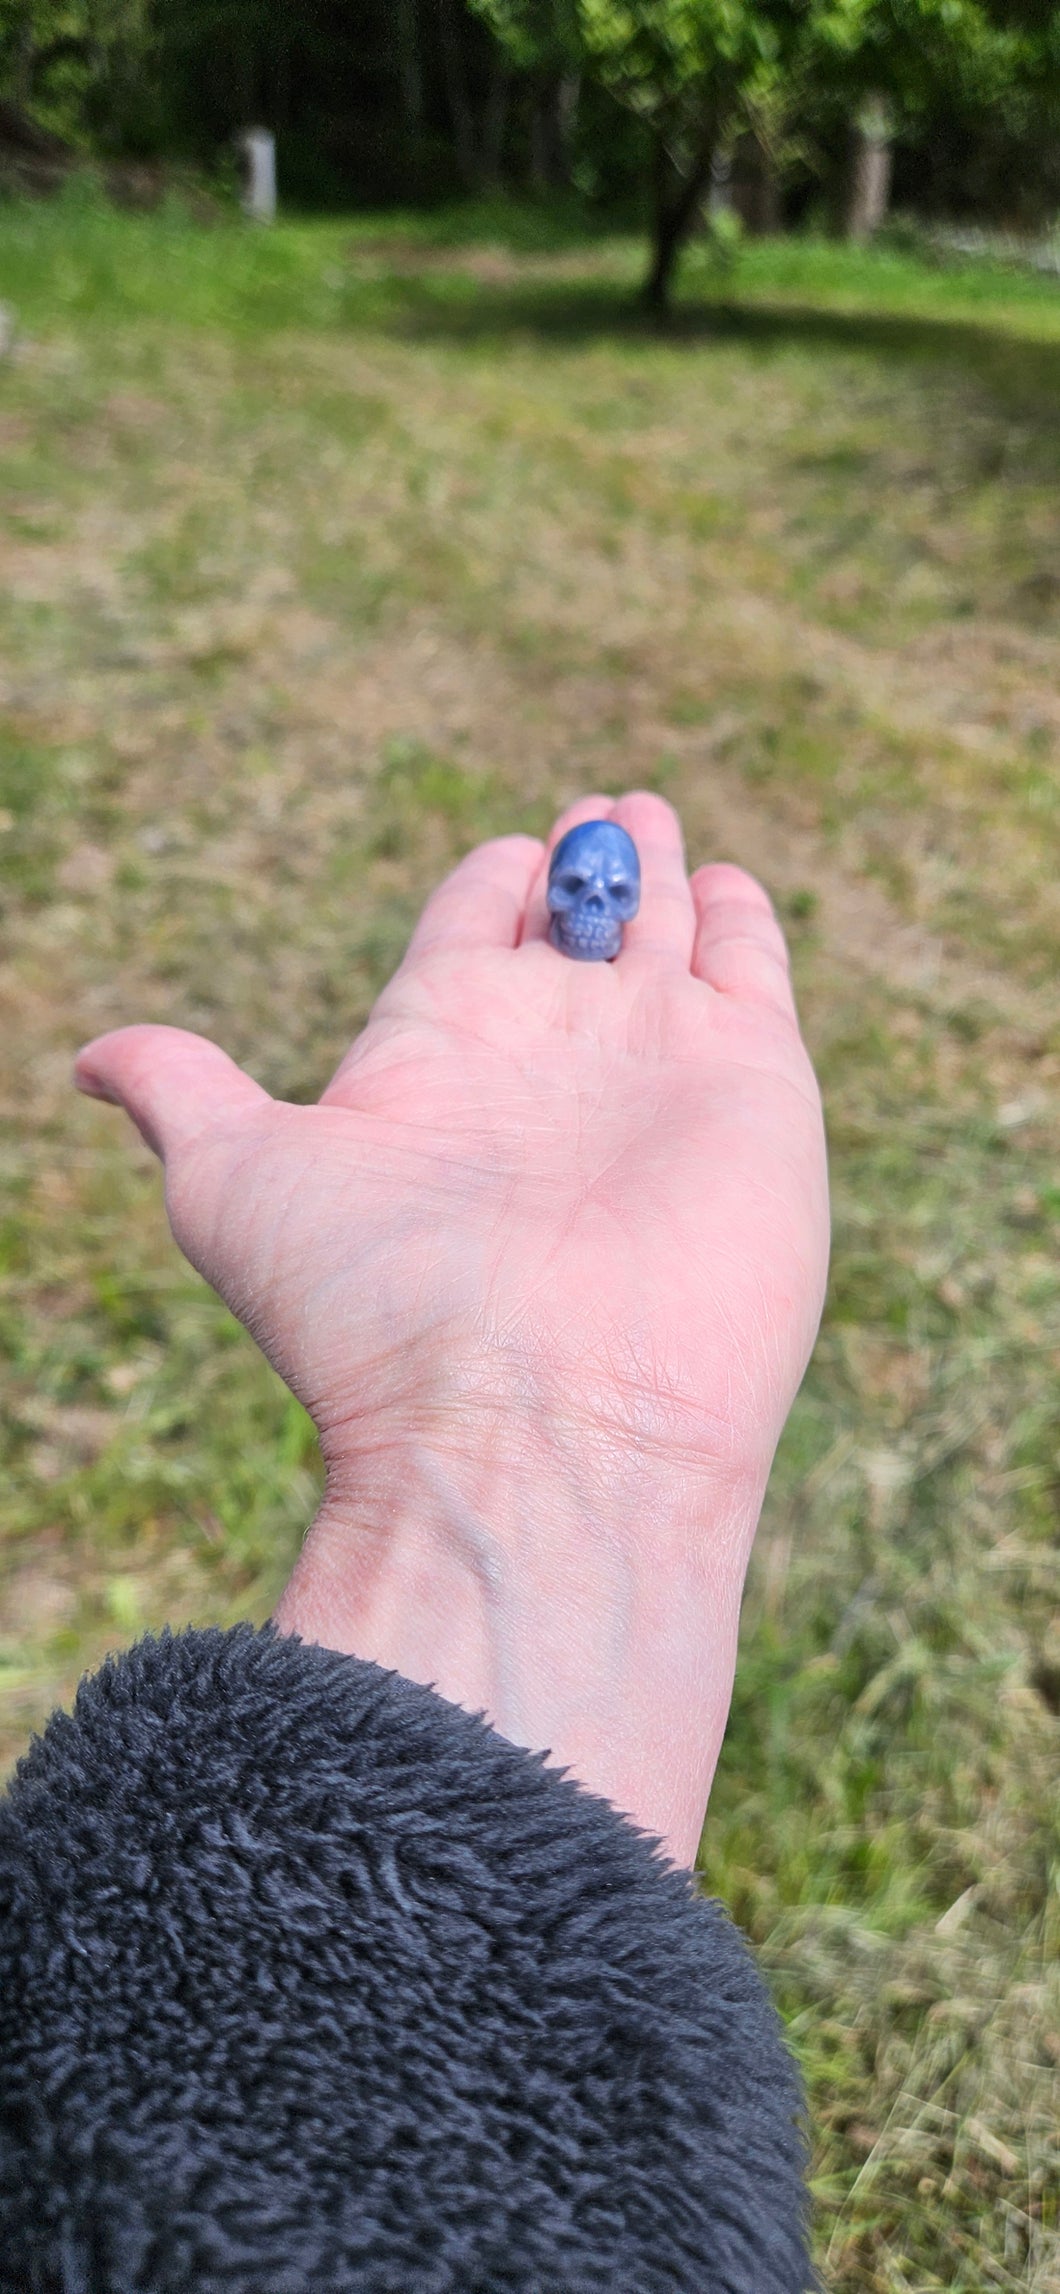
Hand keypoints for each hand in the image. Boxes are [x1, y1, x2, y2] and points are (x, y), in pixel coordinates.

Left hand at [76, 793, 828, 1865]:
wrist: (542, 1425)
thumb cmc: (377, 1314)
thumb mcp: (237, 1184)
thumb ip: (184, 1097)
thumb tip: (86, 1060)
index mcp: (434, 1055)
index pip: (463, 937)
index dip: (482, 887)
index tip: (499, 858)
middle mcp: (545, 1059)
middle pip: (567, 931)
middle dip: (580, 869)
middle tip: (593, 812)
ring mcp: (651, 1067)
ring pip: (659, 937)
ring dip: (651, 874)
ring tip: (639, 816)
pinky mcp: (753, 1082)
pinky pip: (750, 971)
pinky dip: (741, 920)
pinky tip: (721, 882)